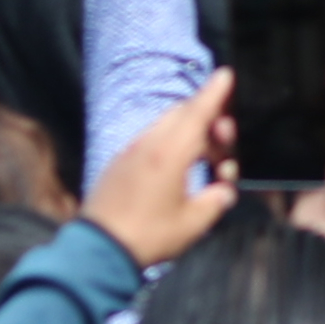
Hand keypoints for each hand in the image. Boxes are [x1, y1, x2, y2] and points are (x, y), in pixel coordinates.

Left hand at [84, 73, 241, 264]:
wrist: (98, 250)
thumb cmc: (149, 235)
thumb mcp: (193, 223)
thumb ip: (216, 201)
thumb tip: (224, 191)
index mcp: (170, 153)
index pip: (197, 112)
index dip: (214, 93)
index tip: (226, 74)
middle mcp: (148, 144)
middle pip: (181, 114)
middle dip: (206, 116)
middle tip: (225, 140)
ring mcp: (130, 152)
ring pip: (164, 127)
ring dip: (188, 132)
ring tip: (204, 160)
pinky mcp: (118, 165)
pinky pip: (149, 141)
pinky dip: (168, 143)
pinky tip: (176, 170)